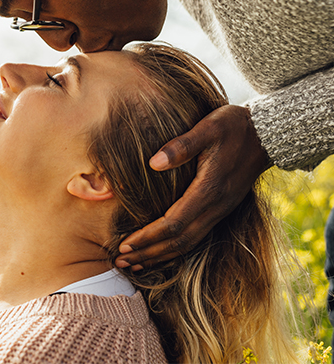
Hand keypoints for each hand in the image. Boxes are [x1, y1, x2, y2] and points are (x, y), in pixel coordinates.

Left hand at [114, 104, 270, 269]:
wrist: (268, 134)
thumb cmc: (234, 127)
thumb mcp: (207, 128)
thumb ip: (181, 146)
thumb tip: (152, 163)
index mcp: (209, 190)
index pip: (173, 224)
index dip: (148, 236)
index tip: (124, 244)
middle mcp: (216, 207)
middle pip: (179, 241)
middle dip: (149, 253)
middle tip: (121, 261)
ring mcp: (220, 210)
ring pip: (188, 243)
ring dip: (160, 255)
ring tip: (135, 264)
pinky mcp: (220, 209)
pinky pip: (196, 237)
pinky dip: (175, 248)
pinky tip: (159, 252)